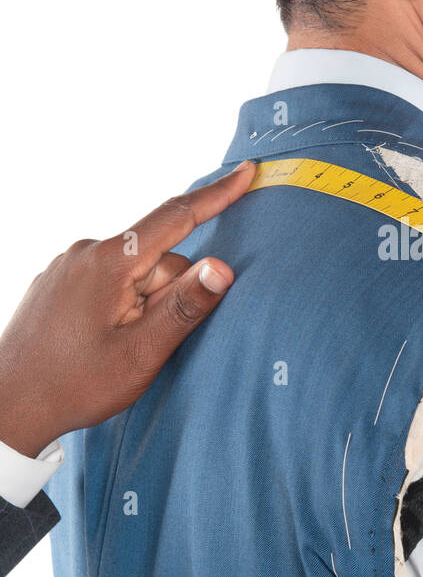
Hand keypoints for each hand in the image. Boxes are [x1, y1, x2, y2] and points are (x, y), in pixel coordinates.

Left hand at [0, 161, 256, 456]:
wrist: (8, 405)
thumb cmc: (74, 385)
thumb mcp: (141, 352)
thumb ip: (184, 307)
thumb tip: (222, 267)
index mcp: (111, 262)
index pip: (175, 217)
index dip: (216, 196)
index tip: (246, 171)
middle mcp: (86, 252)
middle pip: (158, 261)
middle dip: (167, 296)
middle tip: (143, 344)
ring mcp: (68, 265)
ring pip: (133, 274)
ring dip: (142, 305)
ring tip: (116, 348)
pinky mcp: (57, 281)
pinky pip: (108, 282)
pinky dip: (119, 305)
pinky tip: (99, 341)